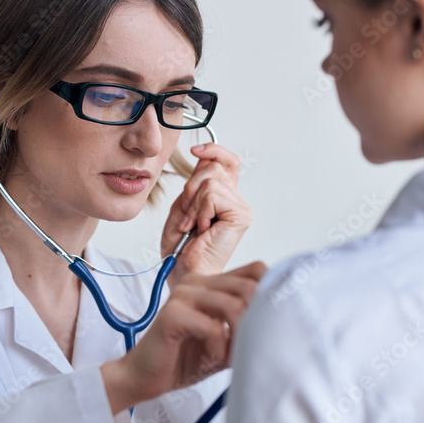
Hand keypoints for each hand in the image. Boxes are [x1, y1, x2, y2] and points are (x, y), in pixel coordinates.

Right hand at [101, 261, 268, 414]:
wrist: (144, 378)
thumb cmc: (183, 360)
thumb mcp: (225, 341)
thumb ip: (247, 328)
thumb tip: (283, 324)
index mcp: (210, 283)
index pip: (256, 270)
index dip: (270, 293)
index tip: (269, 323)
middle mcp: (196, 282)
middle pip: (250, 287)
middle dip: (256, 322)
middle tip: (249, 347)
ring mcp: (183, 295)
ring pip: (234, 305)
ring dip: (240, 338)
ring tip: (231, 356)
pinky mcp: (173, 314)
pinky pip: (213, 327)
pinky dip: (220, 348)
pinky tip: (213, 358)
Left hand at [160, 143, 252, 281]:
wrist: (185, 272)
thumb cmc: (182, 248)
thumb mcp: (182, 207)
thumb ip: (194, 184)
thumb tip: (204, 158)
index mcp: (222, 198)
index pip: (228, 162)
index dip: (214, 151)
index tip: (195, 151)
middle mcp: (235, 201)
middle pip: (213, 168)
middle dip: (190, 189)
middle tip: (186, 215)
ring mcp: (240, 208)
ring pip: (210, 181)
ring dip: (193, 205)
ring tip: (193, 226)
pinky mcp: (241, 215)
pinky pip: (213, 195)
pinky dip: (200, 211)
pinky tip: (202, 229)